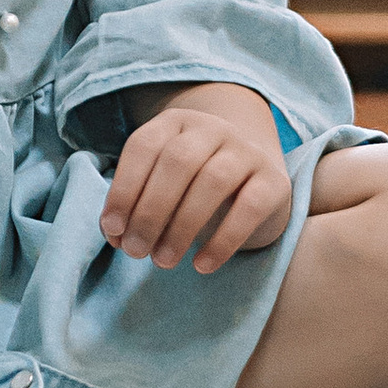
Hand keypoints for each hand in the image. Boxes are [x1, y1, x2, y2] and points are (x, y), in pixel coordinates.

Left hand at [103, 90, 292, 272]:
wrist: (255, 183)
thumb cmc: (194, 188)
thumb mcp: (163, 187)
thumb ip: (137, 205)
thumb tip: (116, 237)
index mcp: (176, 122)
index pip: (144, 146)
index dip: (124, 188)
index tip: (113, 228)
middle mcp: (212, 128)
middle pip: (177, 162)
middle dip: (150, 211)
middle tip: (136, 251)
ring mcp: (246, 150)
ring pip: (212, 180)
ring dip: (182, 227)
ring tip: (164, 261)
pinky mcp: (274, 180)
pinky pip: (250, 208)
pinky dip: (223, 240)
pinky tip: (202, 265)